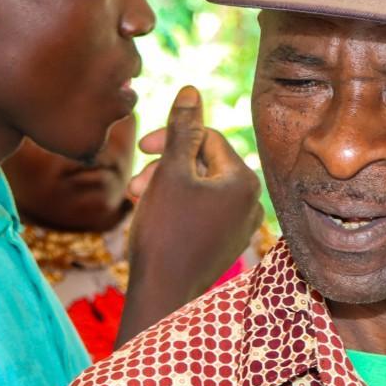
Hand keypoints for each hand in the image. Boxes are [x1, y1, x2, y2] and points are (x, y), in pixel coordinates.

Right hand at [125, 85, 264, 299]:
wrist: (162, 295)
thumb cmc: (165, 232)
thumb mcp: (170, 172)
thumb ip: (183, 128)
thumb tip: (192, 91)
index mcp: (244, 180)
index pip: (207, 138)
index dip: (171, 138)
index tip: (141, 149)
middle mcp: (252, 202)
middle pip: (204, 164)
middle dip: (167, 167)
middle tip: (133, 183)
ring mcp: (241, 227)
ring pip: (200, 190)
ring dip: (167, 187)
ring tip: (138, 201)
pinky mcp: (226, 246)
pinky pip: (203, 213)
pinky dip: (178, 209)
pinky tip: (155, 219)